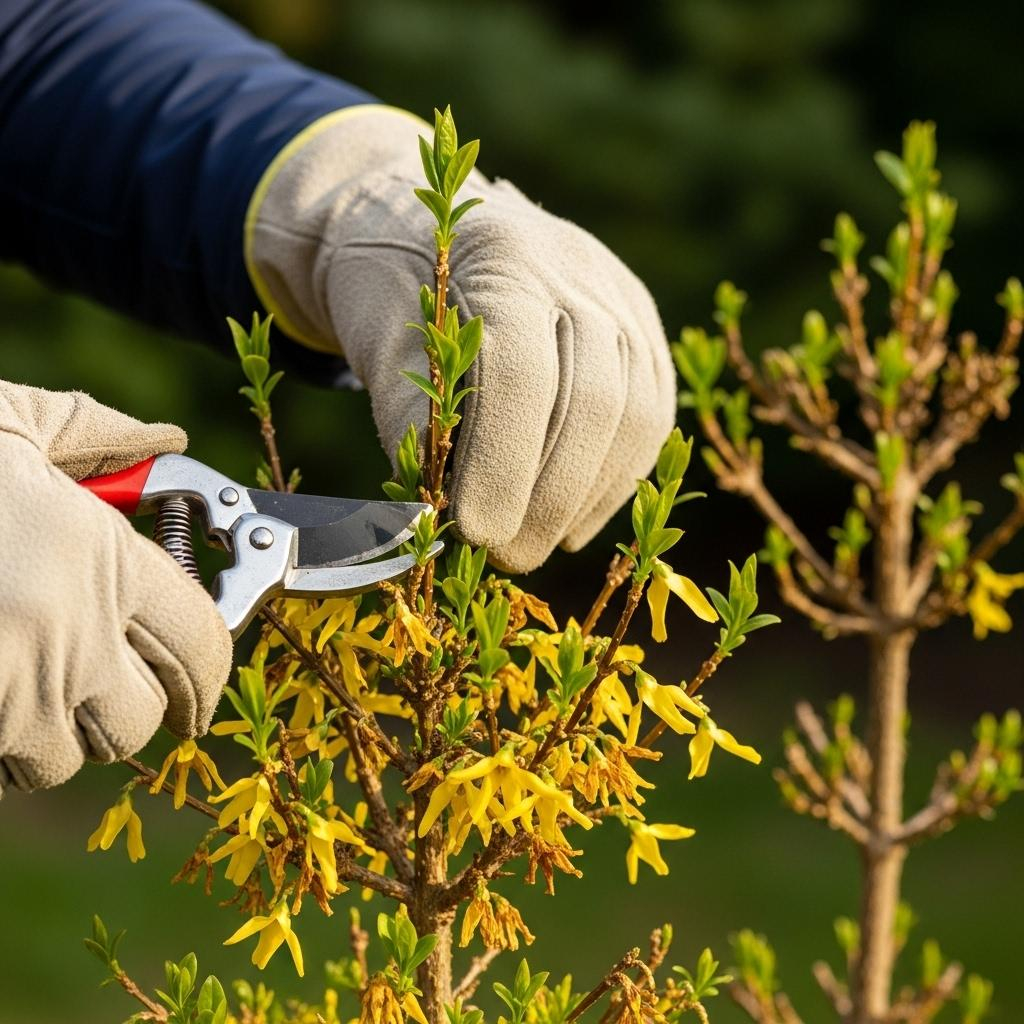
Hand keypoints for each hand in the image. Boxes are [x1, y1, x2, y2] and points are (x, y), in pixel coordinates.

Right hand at [0, 382, 230, 793]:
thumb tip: (166, 437)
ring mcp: (4, 693)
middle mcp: (67, 635)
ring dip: (50, 732)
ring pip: (61, 759)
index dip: (211, 673)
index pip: (203, 646)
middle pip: (139, 722)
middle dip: (125, 707)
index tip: (200, 687)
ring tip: (19, 677)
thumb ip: (100, 433)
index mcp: (101, 559)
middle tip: (99, 677)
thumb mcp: (10, 420)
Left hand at [248, 107, 675, 571]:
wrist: (421, 222)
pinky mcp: (641, 324)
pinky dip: (616, 479)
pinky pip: (651, 413)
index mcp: (505, 255)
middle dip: (550, 497)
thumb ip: (408, 414)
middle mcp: (580, 269)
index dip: (502, 465)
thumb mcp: (374, 336)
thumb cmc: (386, 282)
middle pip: (594, 400)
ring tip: (536, 545)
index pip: (524, 376)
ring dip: (588, 498)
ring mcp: (622, 295)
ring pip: (636, 412)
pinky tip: (574, 519)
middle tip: (506, 556)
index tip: (474, 533)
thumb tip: (438, 512)